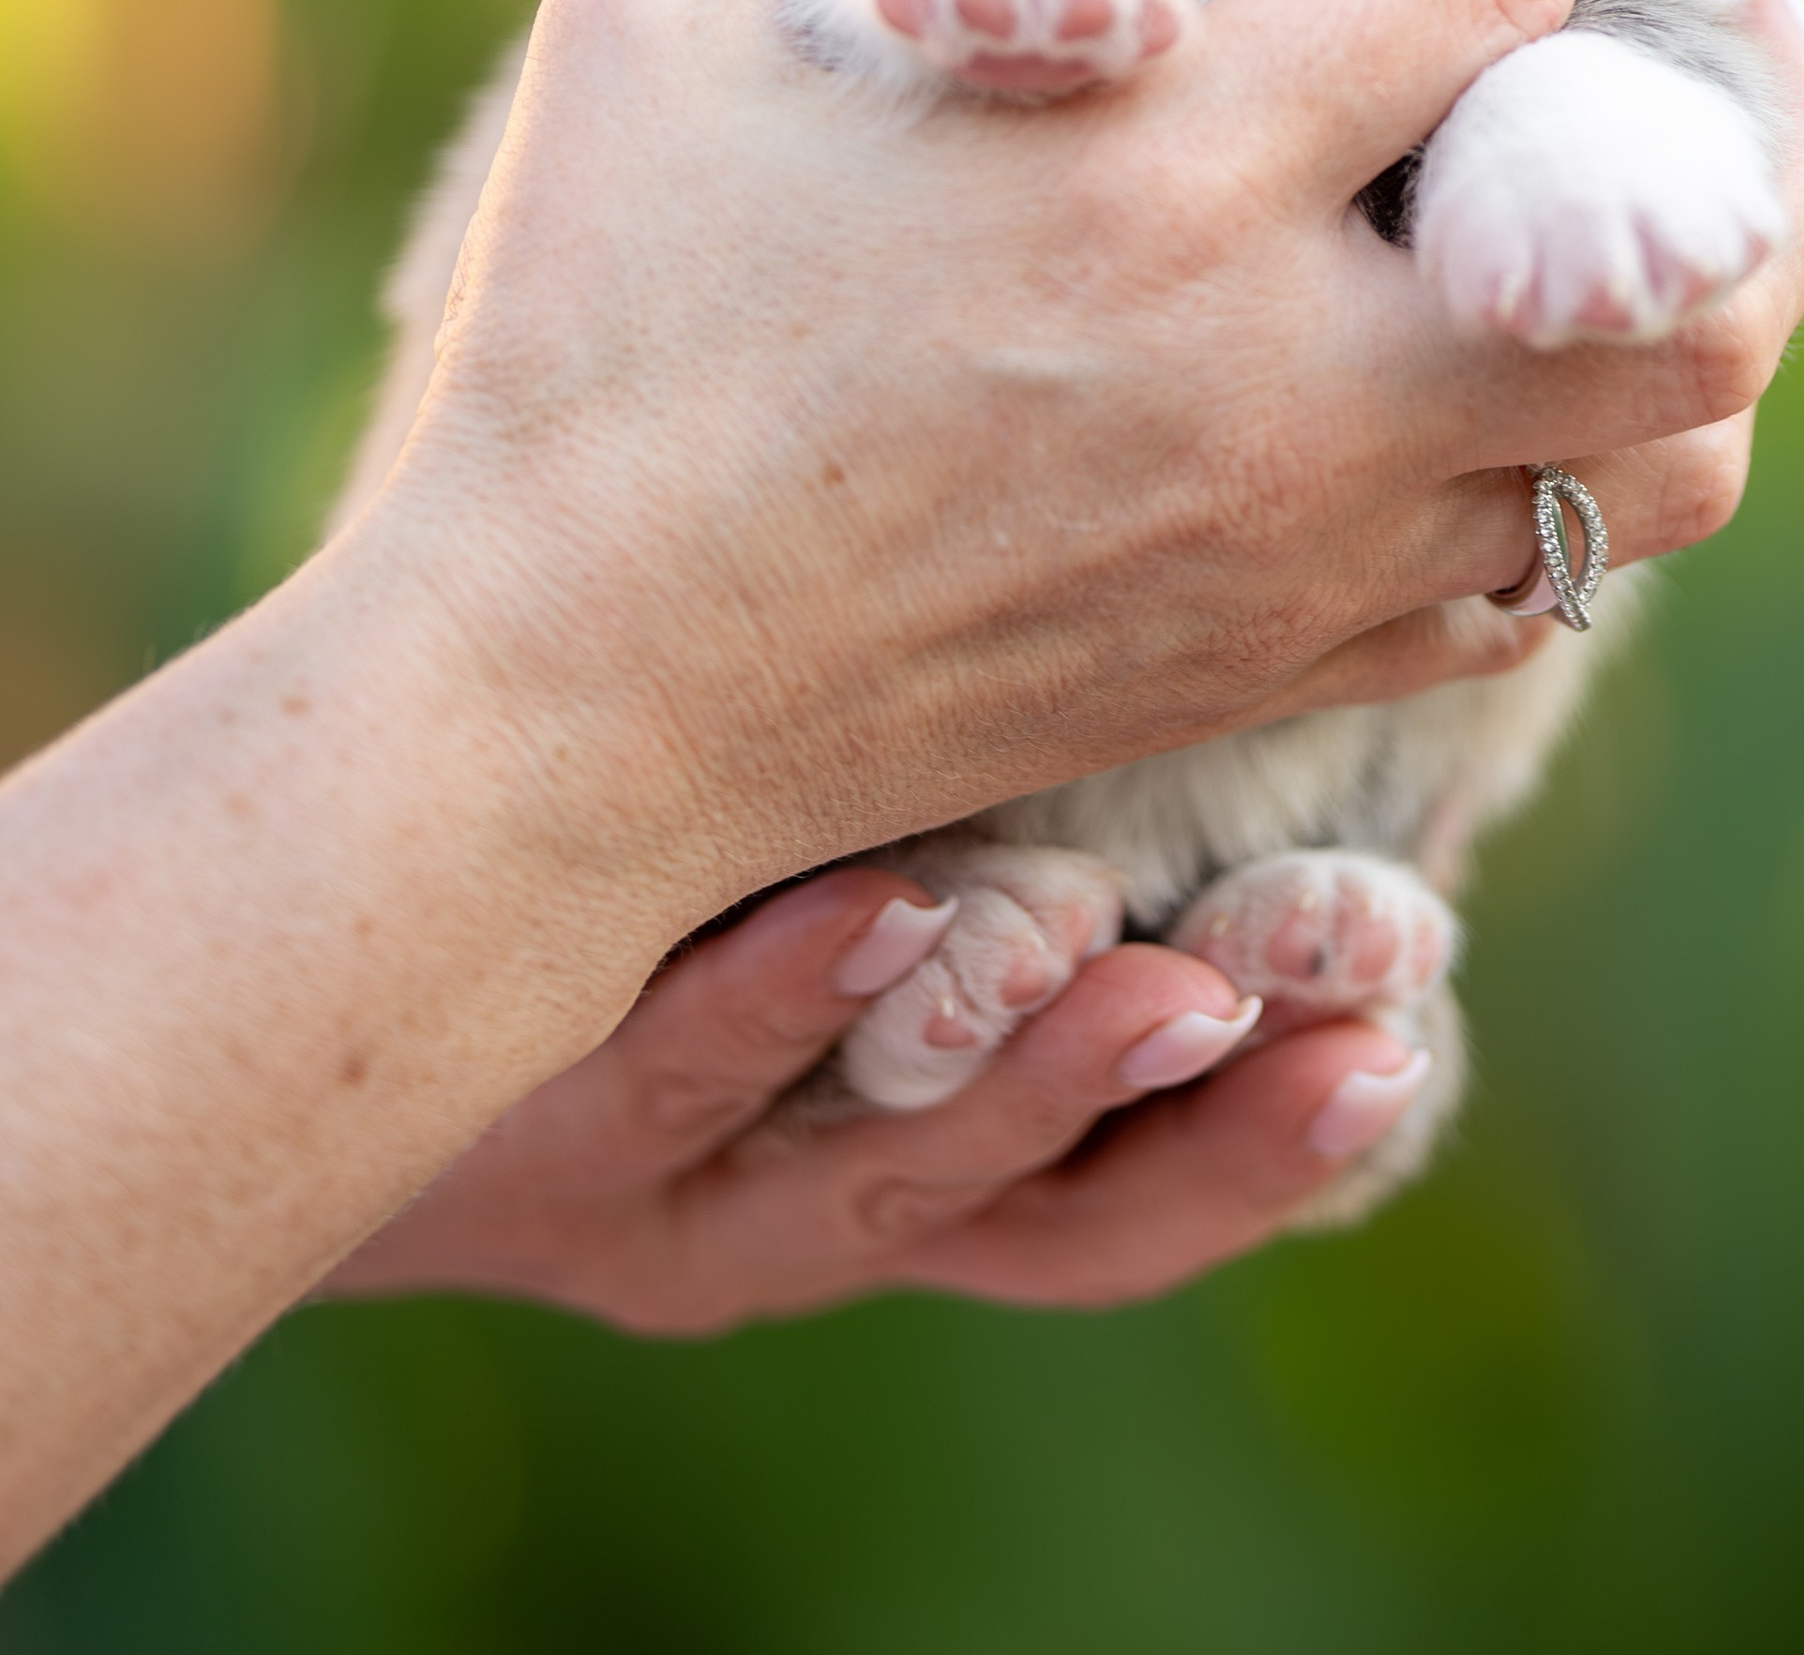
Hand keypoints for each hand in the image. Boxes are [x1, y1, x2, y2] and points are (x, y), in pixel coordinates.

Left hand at [329, 869, 1430, 1326]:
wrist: (359, 920)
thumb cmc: (674, 822)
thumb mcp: (898, 822)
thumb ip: (1079, 763)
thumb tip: (1326, 620)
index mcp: (959, 1149)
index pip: (1174, 1162)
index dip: (1301, 1115)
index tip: (1414, 1019)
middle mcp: (849, 1203)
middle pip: (1069, 1212)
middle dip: (1218, 1124)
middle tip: (1347, 1024)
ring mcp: (700, 1197)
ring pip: (888, 1178)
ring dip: (1026, 1073)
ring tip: (1147, 972)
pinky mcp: (552, 1146)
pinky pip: (676, 1083)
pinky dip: (776, 1004)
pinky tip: (861, 905)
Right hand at [358, 0, 1803, 949]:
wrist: (566, 700)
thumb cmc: (599, 336)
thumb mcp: (642, 16)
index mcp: (1160, 177)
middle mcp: (1286, 379)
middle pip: (1687, 265)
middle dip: (1763, 122)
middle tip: (1729, 29)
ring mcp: (1305, 547)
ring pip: (1667, 458)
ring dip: (1714, 318)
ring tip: (1674, 211)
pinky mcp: (1277, 665)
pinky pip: (1537, 593)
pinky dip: (1581, 479)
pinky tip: (1515, 382)